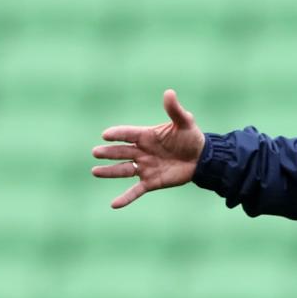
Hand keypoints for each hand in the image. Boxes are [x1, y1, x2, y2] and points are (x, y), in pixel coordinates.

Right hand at [92, 89, 205, 208]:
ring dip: (109, 171)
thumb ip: (174, 110)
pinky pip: (135, 190)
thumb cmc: (191, 137)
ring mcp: (145, 167)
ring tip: (94, 171)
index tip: (105, 135)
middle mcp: (142, 152)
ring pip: (123, 170)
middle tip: (95, 152)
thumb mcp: (184, 122)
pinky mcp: (151, 182)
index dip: (117, 134)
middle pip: (121, 152)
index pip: (128, 134)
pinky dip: (125, 198)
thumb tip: (169, 92)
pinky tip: (114, 204)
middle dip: (108, 153)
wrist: (202, 158)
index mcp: (147, 136)